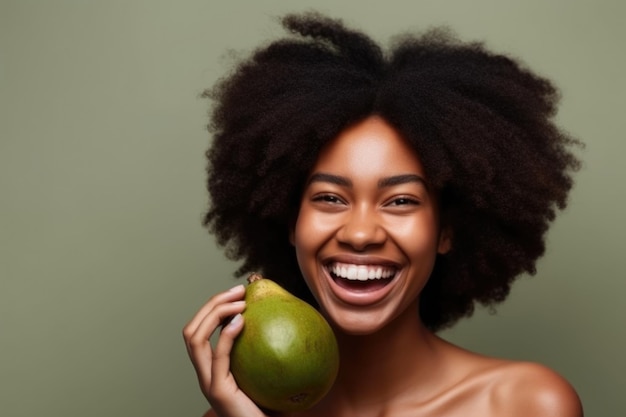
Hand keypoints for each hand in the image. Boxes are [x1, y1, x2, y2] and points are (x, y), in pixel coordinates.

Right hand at [183, 285, 268, 416]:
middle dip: (211, 304)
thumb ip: (266, 351)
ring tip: (238, 301)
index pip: (199, 332)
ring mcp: (208, 382)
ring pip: (195, 338)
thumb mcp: (265, 373)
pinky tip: (241, 320)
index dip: (212, 309)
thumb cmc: (271, 407)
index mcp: (211, 370)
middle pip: (191, 330)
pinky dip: (226, 335)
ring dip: (214, 312)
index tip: (238, 294)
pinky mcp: (219, 390)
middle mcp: (204, 375)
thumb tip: (284, 318)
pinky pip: (218, 357)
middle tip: (238, 290)